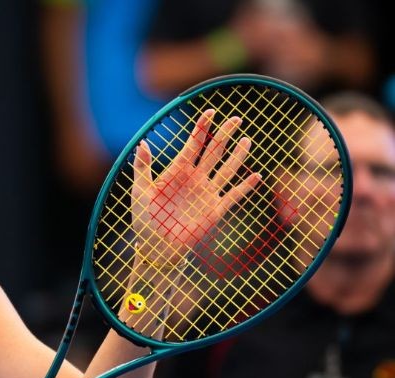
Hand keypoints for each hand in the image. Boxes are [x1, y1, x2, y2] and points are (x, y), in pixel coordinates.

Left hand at [132, 109, 259, 265]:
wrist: (156, 246)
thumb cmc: (145, 219)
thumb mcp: (140, 191)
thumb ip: (142, 167)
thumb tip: (142, 143)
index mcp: (177, 171)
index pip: (193, 144)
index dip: (202, 128)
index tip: (211, 112)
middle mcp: (195, 178)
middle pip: (214, 151)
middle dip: (224, 135)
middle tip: (236, 119)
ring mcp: (207, 193)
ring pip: (226, 170)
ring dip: (237, 156)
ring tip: (247, 140)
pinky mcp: (215, 210)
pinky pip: (233, 196)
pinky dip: (245, 187)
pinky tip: (256, 176)